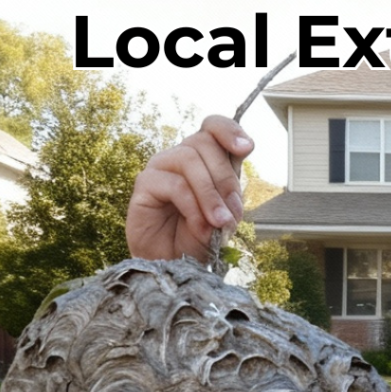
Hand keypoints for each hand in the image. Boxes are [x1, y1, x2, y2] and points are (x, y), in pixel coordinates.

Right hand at [125, 115, 254, 260]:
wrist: (174, 264)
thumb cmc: (199, 237)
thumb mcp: (226, 214)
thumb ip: (231, 192)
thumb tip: (235, 183)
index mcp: (205, 159)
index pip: (213, 127)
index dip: (229, 130)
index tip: (246, 148)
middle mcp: (182, 157)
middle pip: (205, 143)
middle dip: (225, 179)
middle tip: (231, 213)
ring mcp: (162, 167)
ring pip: (189, 160)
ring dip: (210, 195)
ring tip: (218, 222)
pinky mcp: (145, 184)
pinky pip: (175, 185)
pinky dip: (193, 208)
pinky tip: (201, 227)